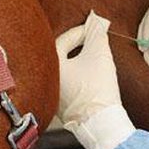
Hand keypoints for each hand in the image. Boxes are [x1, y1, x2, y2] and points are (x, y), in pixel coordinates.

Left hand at [55, 11, 133, 148]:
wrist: (102, 123)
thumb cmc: (98, 88)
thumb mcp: (100, 55)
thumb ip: (97, 35)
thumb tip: (96, 24)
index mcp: (51, 66)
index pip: (62, 41)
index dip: (80, 32)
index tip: (93, 29)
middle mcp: (46, 82)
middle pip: (58, 55)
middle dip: (74, 46)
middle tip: (89, 40)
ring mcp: (52, 96)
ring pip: (62, 71)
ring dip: (75, 61)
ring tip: (90, 56)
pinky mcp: (61, 108)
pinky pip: (65, 85)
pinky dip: (75, 76)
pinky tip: (88, 76)